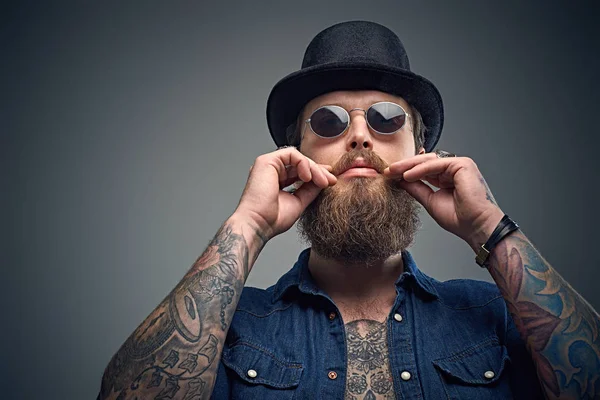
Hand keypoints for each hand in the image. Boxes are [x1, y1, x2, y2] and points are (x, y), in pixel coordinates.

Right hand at [233, 147, 336, 240]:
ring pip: (298, 158)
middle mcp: (272, 172)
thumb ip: (310, 190)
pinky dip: (303, 163)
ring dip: (314, 168)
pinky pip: (291, 154)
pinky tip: (308, 177)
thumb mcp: (299, 201)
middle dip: (319, 171)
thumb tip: (323, 181)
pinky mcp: (266, 161)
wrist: (259, 224)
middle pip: (300, 164)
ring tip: (322, 182)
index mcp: (277, 181)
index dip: (316, 174)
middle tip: (331, 181)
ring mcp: (268, 165)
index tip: (330, 181)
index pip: (300, 172)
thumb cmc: (272, 219)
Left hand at [383, 153, 503, 251]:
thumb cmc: (459, 219)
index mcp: (447, 177)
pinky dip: (420, 170)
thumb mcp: (430, 201)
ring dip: (409, 166)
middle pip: (425, 163)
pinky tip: (407, 175)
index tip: (389, 176)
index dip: (406, 171)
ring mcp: (460, 165)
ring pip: (429, 161)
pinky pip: (436, 165)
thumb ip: (416, 189)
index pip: (423, 170)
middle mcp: (454, 169)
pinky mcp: (463, 164)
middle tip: (387, 171)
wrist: (475, 227)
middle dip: (405, 166)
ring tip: (393, 172)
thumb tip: (399, 181)